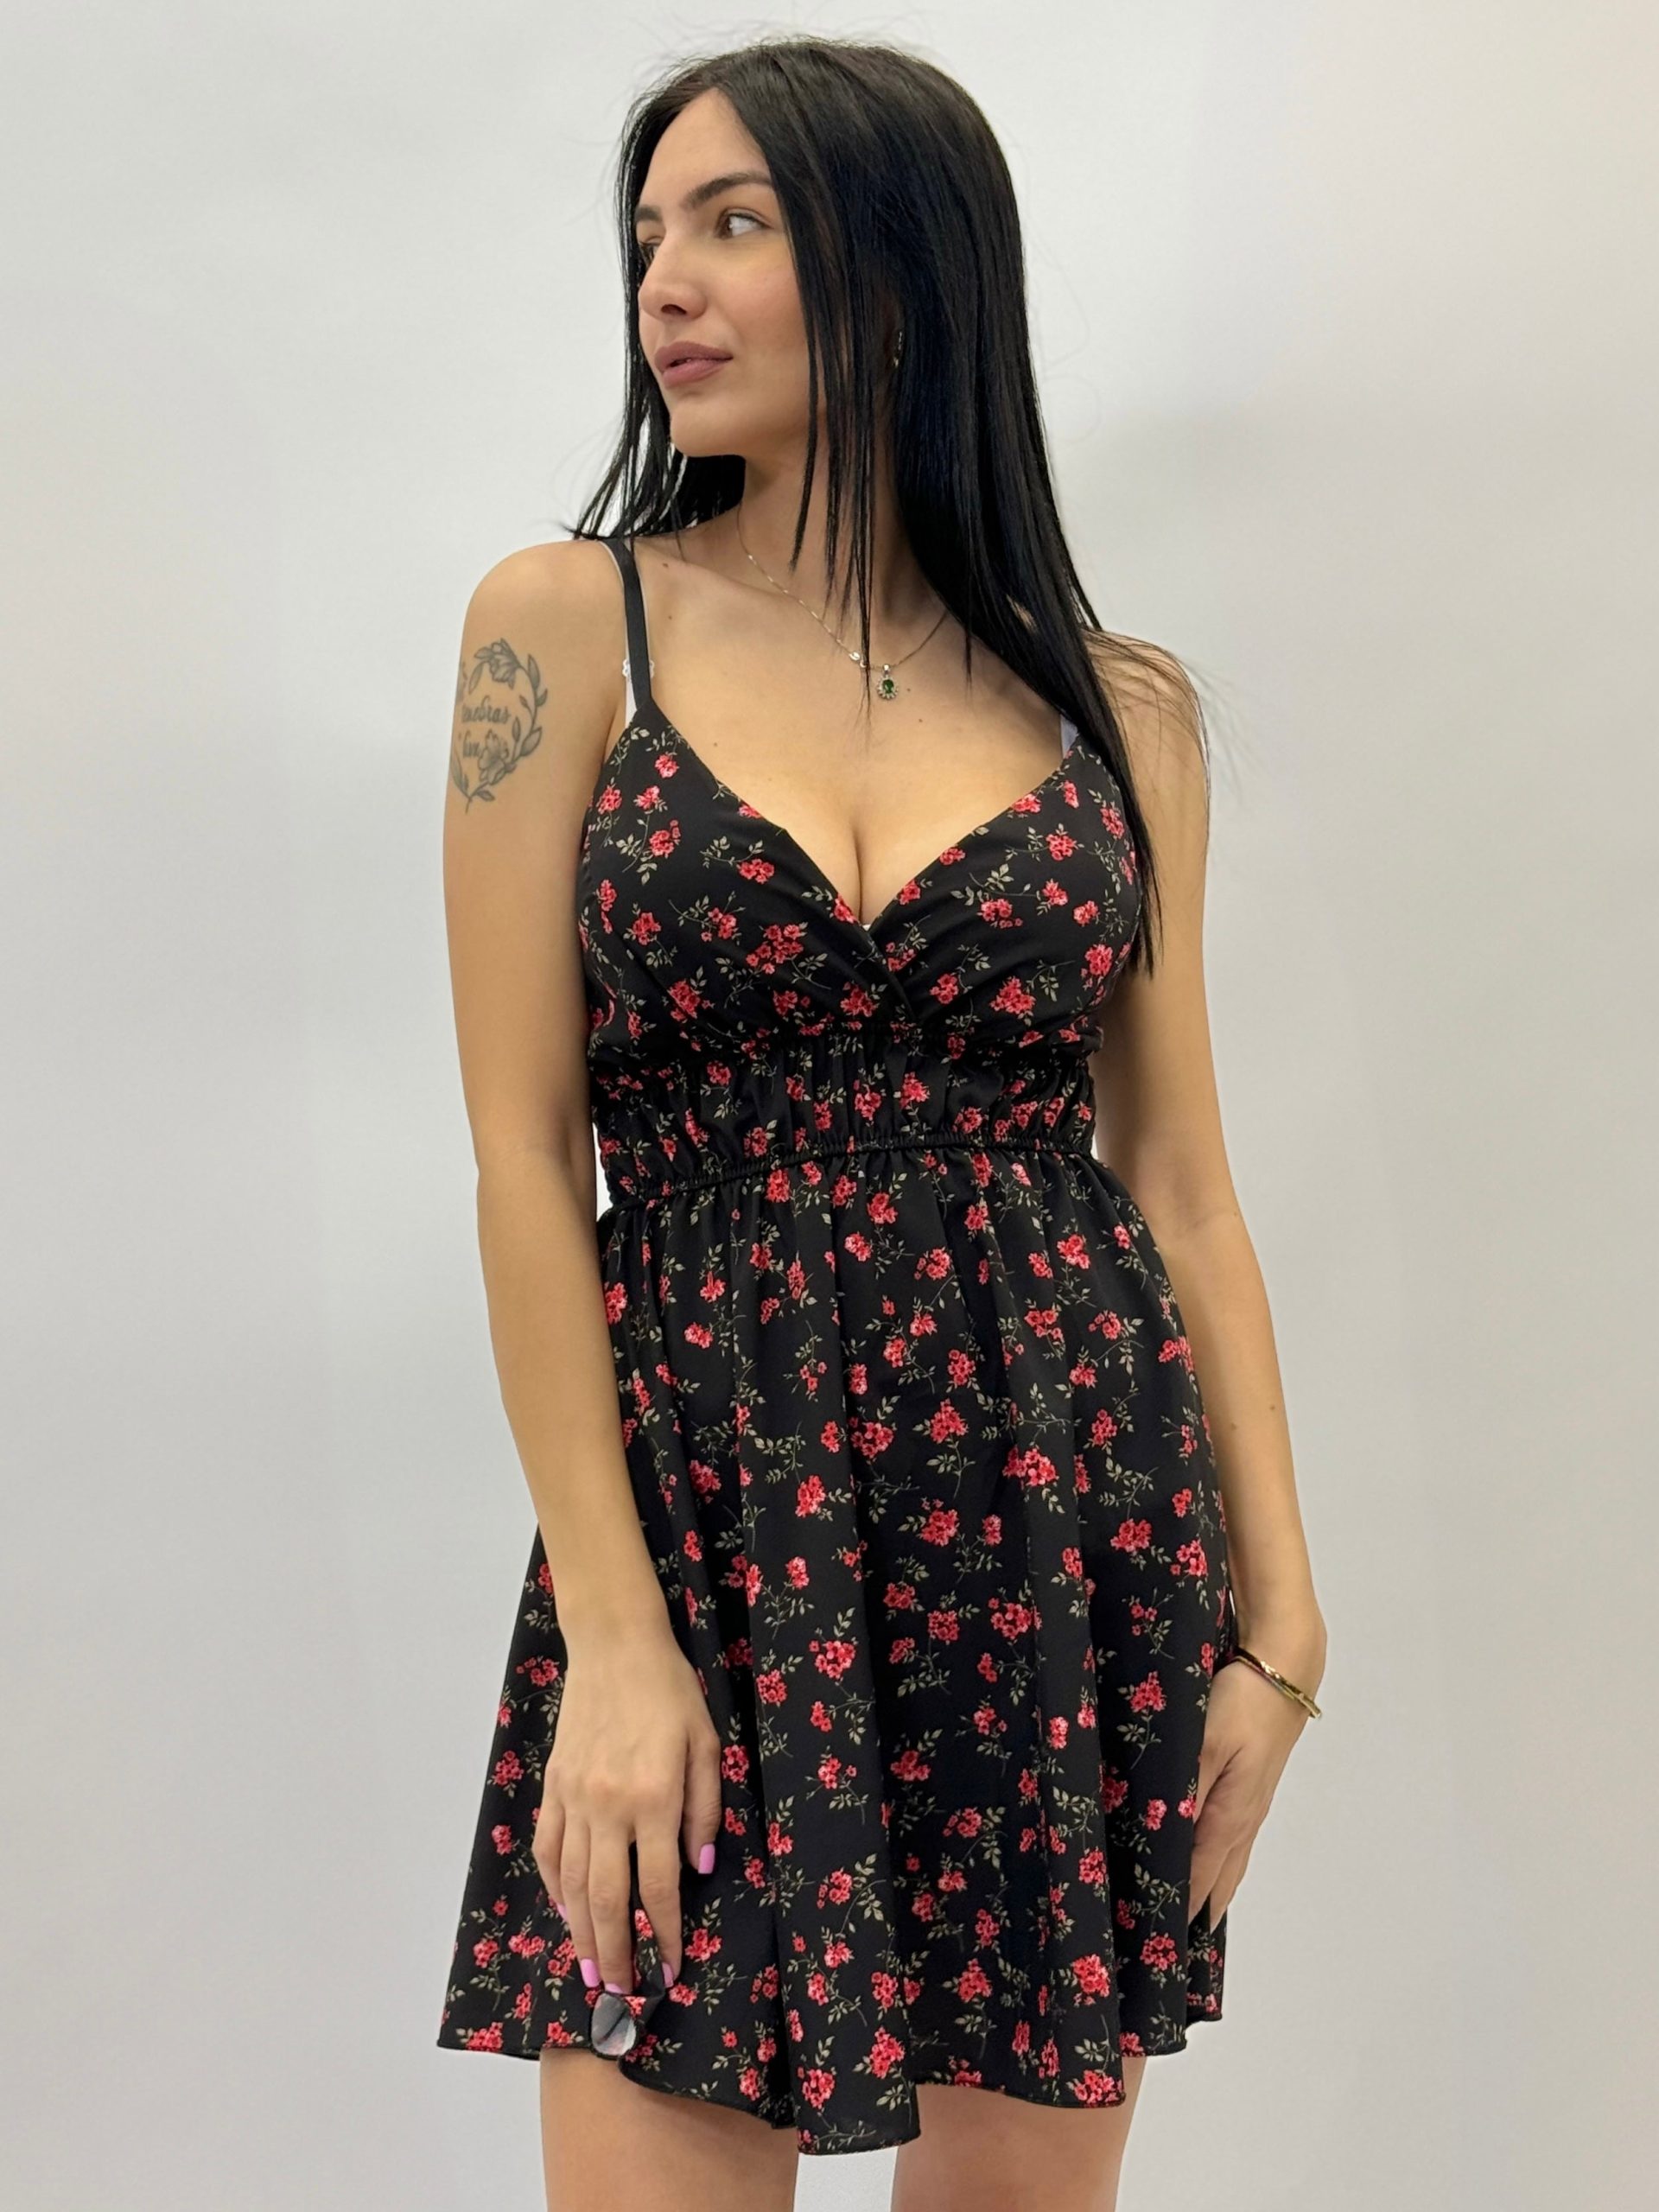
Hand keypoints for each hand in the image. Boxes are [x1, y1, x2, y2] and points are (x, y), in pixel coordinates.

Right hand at [533, 1619, 721, 1993]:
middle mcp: (608, 1806)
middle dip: (617, 1952)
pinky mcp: (553, 1786)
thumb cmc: (670, 1692)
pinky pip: (548, 1849)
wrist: (614, 1647)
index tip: (672, 1969)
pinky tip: (565, 1909)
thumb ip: (706, 1811)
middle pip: (609, 1898)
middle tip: (622, 1994)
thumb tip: (697, 1871)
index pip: (660, 1885)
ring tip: (592, 1970)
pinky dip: (555, 1886)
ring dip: (582, 1932)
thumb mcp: (706, 1744)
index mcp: (653, 1797)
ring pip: (574, 1882)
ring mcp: (573, 1798)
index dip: (667, 1934)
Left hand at [1187, 1621, 1322, 1926]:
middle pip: (1218, 1880)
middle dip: (1193, 1911)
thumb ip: (1184, 1790)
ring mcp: (1252, 1804)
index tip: (1154, 1940)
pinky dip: (1215, 1861)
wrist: (1284, 1670)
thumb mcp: (1204, 1743)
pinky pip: (1231, 1838)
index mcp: (1230, 1816)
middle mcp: (1244, 1819)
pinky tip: (1204, 1861)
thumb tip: (1166, 1838)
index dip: (1176, 1908)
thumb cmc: (1243, 1703)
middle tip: (1167, 1943)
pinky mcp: (1252, 1786)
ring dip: (1207, 1889)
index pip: (1197, 1878)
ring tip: (1185, 1918)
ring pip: (1227, 1861)